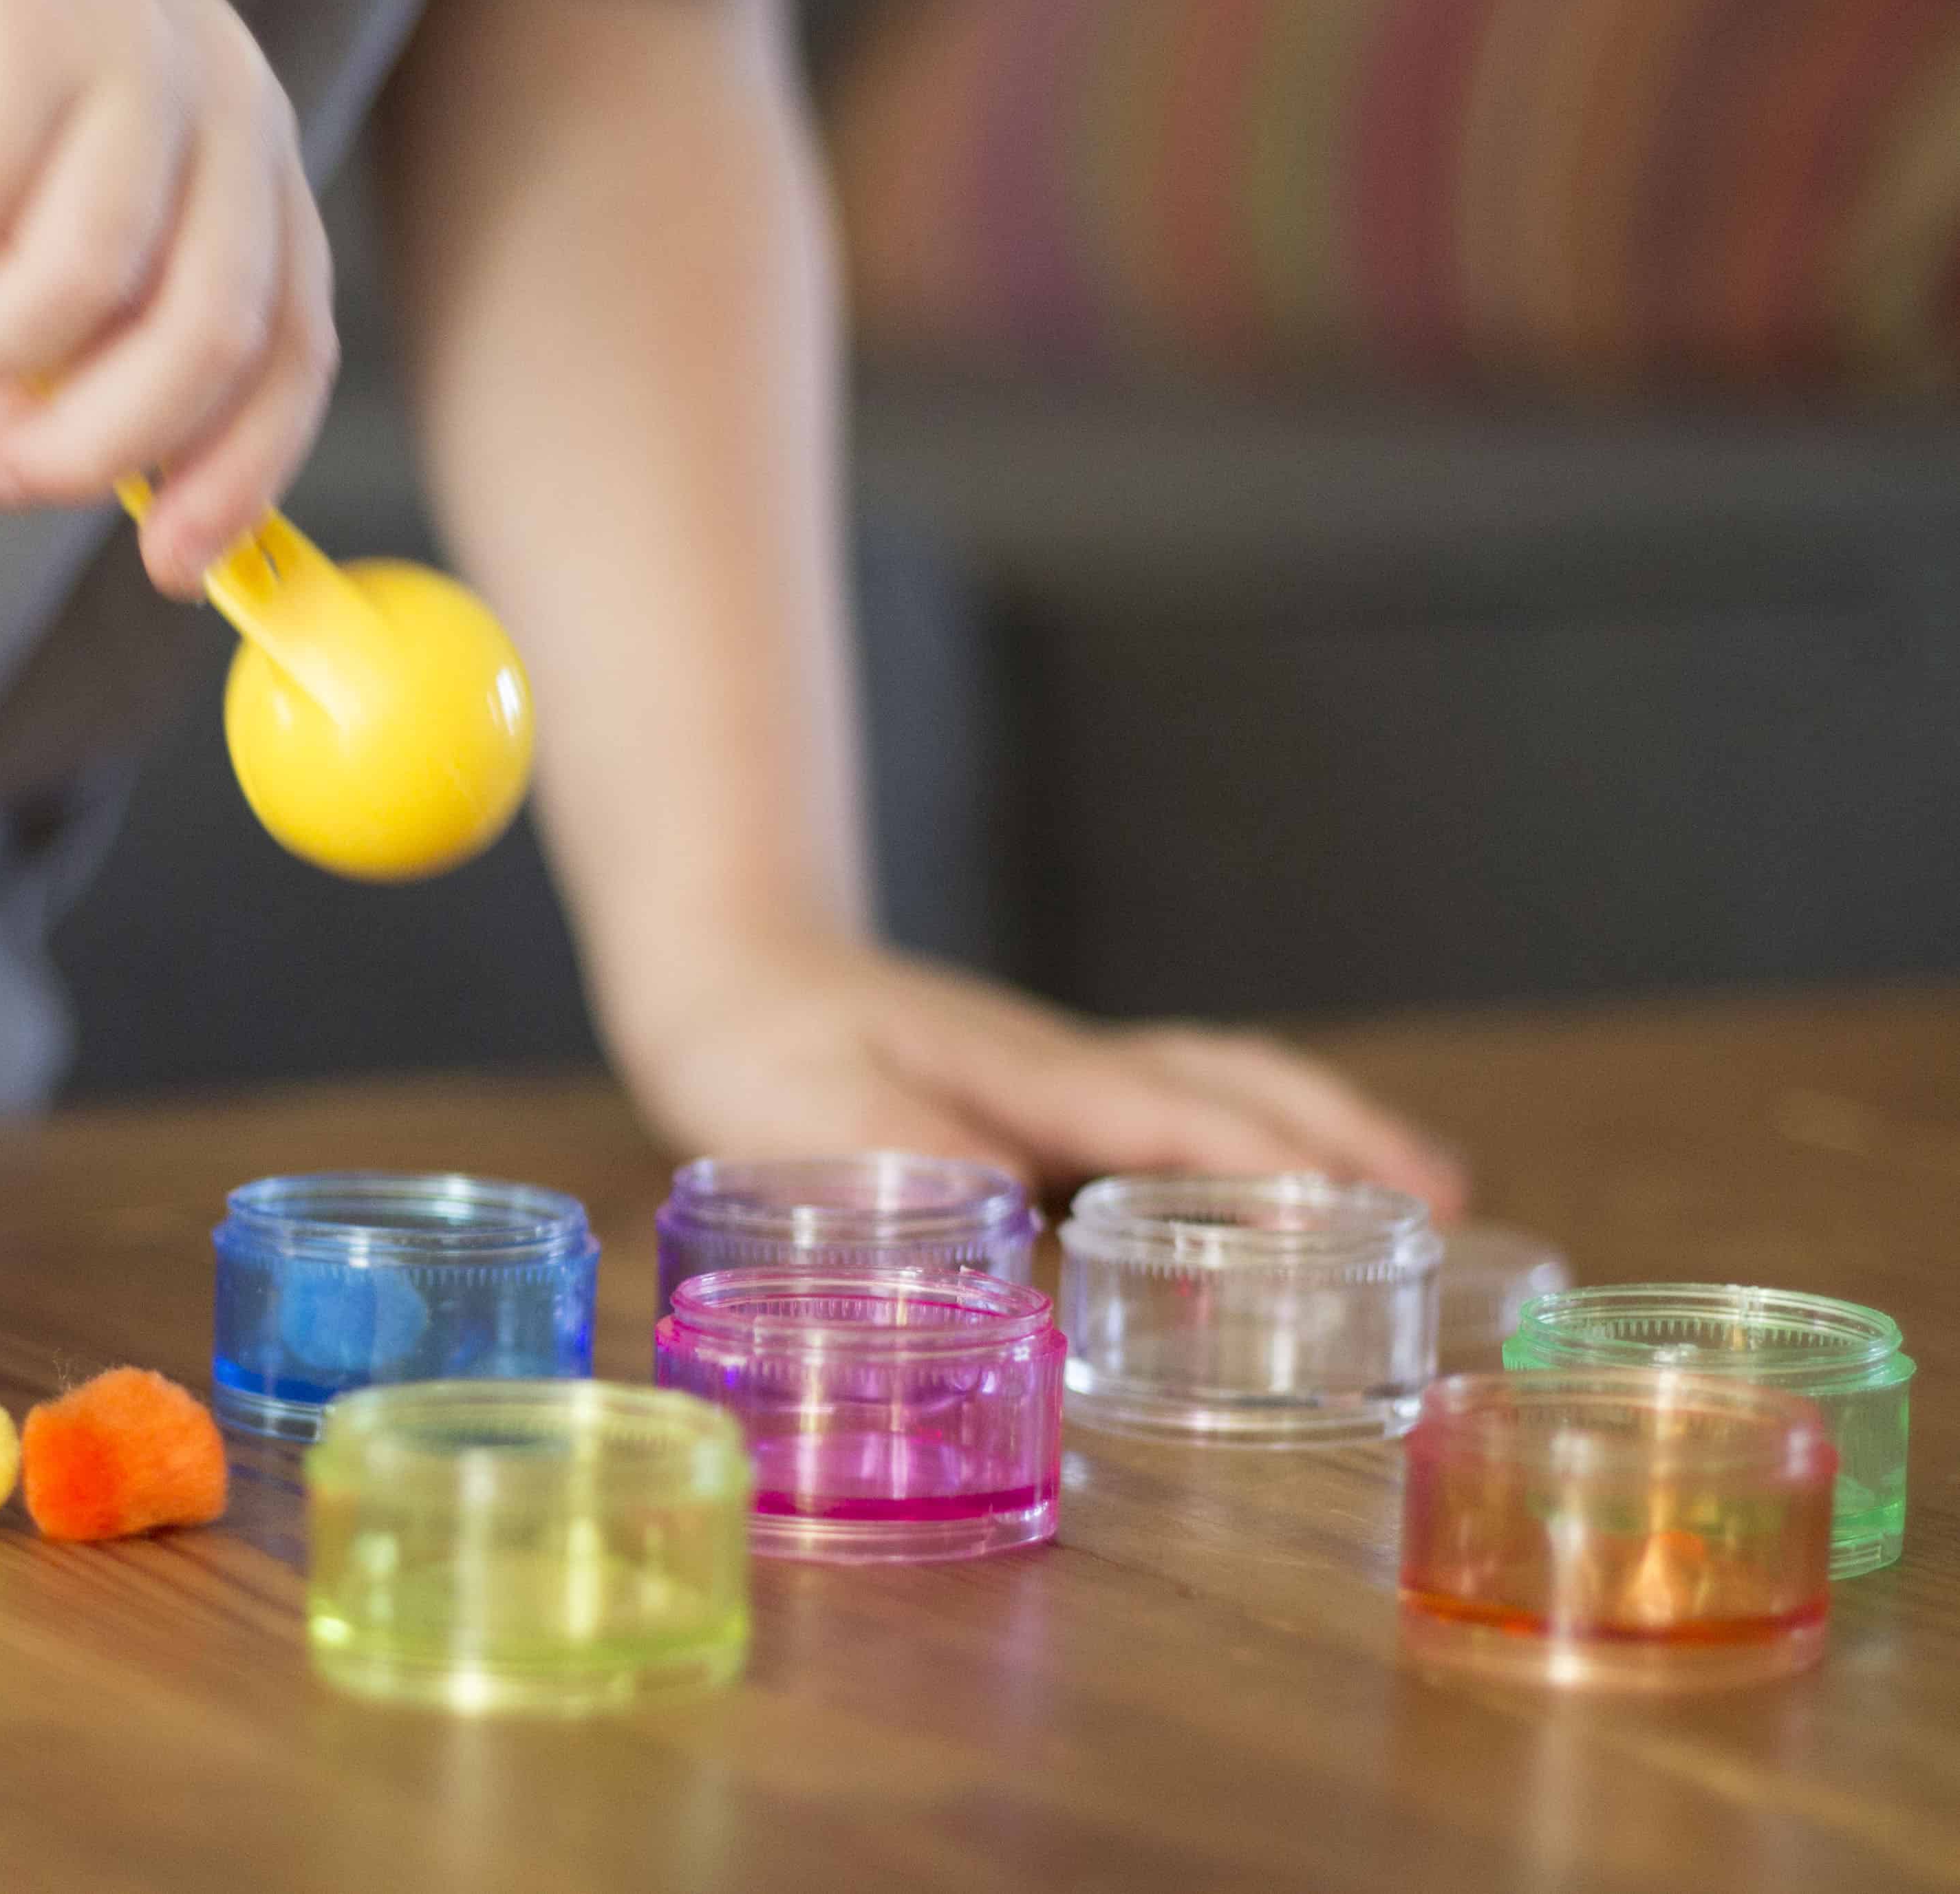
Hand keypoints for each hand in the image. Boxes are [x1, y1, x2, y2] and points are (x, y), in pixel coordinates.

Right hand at [0, 0, 336, 591]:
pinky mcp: (15, 21)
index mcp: (250, 152)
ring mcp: (125, 53)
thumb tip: (59, 460)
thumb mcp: (46, 194)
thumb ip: (77, 324)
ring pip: (68, 291)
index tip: (174, 567)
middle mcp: (219, 100)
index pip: (290, 347)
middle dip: (92, 447)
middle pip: (197, 340)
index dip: (239, 473)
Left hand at [604, 930, 1470, 1215]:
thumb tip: (1000, 1207)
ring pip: (1216, 1093)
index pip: (1179, 1119)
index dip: (1278, 1164)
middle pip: (1233, 1088)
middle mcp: (1065, 1069)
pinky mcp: (1032, 1099)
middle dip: (1344, 1139)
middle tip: (1450, 1205)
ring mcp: (1056, 1079)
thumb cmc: (752, 1038)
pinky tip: (1262, 1204)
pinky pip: (1168, 1120)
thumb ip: (892, 1156)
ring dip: (1316, 1135)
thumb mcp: (796, 1106)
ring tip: (1417, 1196)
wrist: (720, 964)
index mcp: (1027, 1075)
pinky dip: (1241, 1149)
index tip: (1377, 1207)